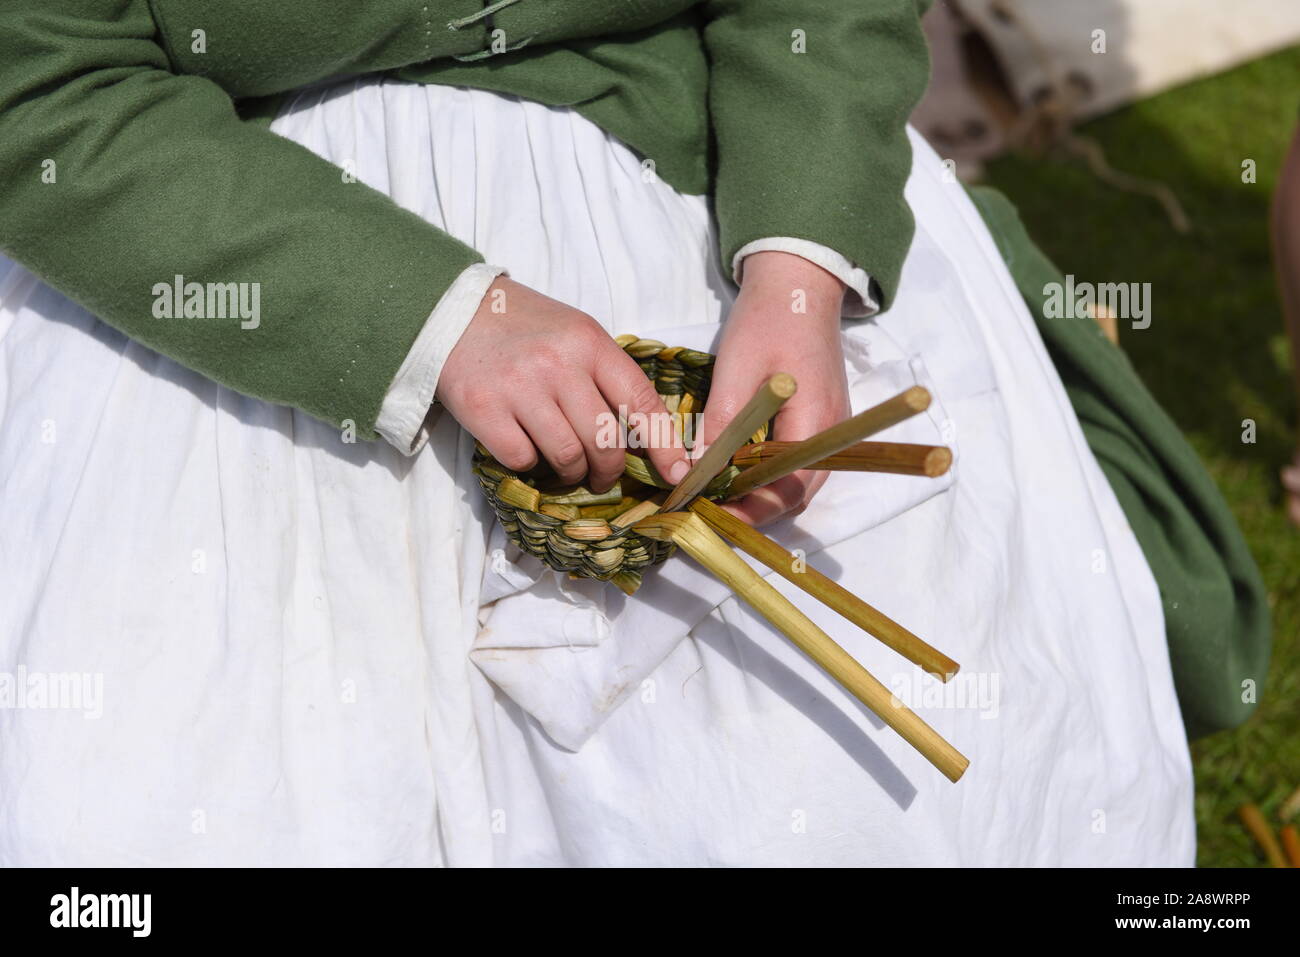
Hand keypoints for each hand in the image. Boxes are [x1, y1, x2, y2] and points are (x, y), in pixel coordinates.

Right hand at [436, 277, 690, 492]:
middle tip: (602, 478)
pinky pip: (523, 459)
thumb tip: (644, 434)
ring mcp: (520, 388)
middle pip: (604, 441)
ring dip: (571, 474)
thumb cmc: (523, 327)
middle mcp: (559, 364)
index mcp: (590, 342)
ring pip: (567, 457)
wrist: (451, 312)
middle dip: (609, 471)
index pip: (641, 402)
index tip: (678, 475)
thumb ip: (606, 374)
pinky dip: (529, 464)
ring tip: (566, 468)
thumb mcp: (574, 333)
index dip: (665, 446)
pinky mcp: (483, 409)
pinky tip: (524, 446)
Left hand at [700, 251, 849, 525]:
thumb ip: (721, 424)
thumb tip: (697, 473)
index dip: (752, 509)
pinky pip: (795, 462)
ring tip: (716, 495)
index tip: (713, 514)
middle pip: (795, 494)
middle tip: (708, 510)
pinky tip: (735, 469)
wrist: (797, 283)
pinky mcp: (818, 420)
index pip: (789, 488)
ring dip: (759, 494)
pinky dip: (766, 474)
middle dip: (753, 509)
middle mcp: (831, 434)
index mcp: (816, 421)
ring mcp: (829, 428)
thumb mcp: (736, 369)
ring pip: (795, 481)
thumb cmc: (768, 320)